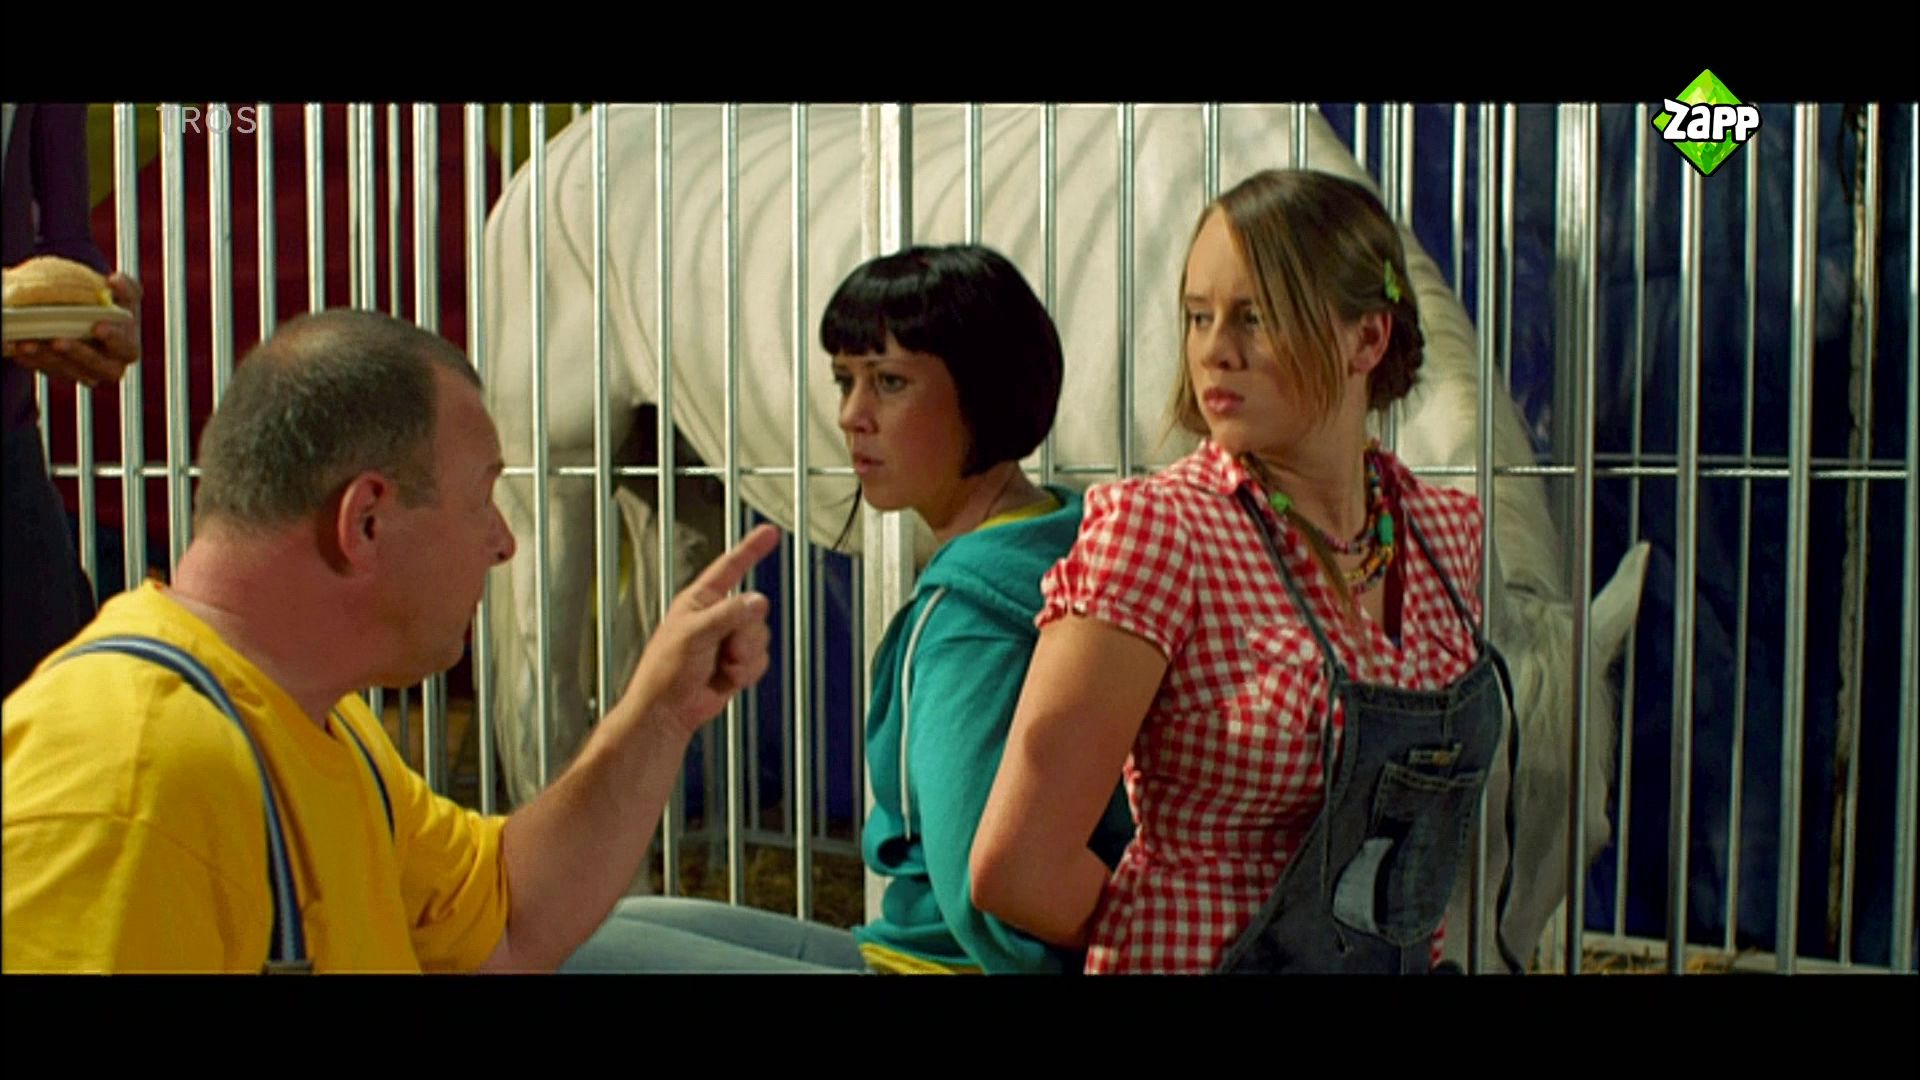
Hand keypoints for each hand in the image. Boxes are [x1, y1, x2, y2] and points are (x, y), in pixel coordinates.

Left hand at [3, 272, 141, 387]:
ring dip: (48, 357)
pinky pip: (46, 370)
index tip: (98, 327)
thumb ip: (127, 287)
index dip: (114, 339)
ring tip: (28, 343)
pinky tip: (17, 346)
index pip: (126, 348)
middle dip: (78, 353)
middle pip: (99, 368)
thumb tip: (115, 281)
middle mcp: (110, 365)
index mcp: (127, 346)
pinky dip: (31, 358)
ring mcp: (85, 372)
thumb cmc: (110, 306)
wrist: (89, 317)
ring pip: (68, 370)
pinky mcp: (63, 373)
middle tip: (58, 340)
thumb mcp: (124, 295)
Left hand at [619, 523, 779, 738]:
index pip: (730, 567)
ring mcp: (728, 640)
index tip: (770, 532)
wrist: (668, 711)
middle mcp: (717, 616)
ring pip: (761, 637)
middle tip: (724, 650)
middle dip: (745, 636)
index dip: (751, 549)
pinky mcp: (737, 662)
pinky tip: (726, 678)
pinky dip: (747, 671)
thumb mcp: (695, 634)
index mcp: (700, 600)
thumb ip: (729, 614)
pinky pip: (760, 660)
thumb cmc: (666, 671)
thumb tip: (758, 601)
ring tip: (721, 666)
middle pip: (755, 611)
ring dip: (744, 657)